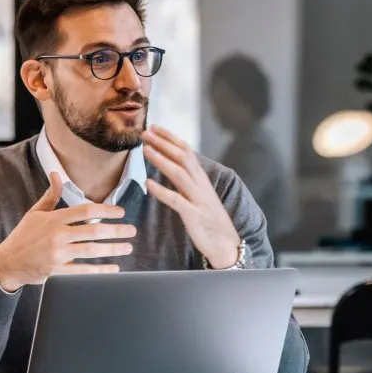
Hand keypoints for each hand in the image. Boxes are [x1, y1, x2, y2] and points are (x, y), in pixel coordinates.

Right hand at [0, 172, 136, 292]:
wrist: (7, 263)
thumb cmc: (23, 236)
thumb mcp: (34, 213)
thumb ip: (50, 195)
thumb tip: (56, 174)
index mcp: (53, 219)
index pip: (85, 211)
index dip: (106, 210)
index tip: (120, 212)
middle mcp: (57, 236)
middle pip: (93, 230)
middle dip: (117, 230)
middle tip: (131, 230)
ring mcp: (58, 255)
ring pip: (92, 251)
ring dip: (113, 249)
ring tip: (128, 247)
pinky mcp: (58, 272)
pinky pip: (84, 271)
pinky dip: (100, 270)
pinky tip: (114, 268)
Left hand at [141, 126, 243, 268]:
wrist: (226, 245)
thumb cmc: (210, 221)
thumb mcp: (199, 196)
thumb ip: (187, 181)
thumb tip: (171, 166)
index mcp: (201, 179)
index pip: (186, 151)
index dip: (170, 138)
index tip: (155, 127)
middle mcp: (200, 185)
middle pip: (182, 157)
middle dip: (163, 143)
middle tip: (146, 132)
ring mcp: (198, 199)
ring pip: (179, 174)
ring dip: (161, 160)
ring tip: (145, 150)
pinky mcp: (194, 215)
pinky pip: (176, 200)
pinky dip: (162, 191)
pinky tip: (148, 184)